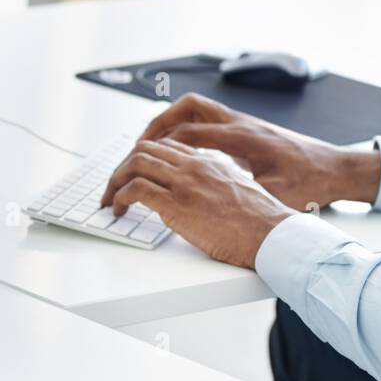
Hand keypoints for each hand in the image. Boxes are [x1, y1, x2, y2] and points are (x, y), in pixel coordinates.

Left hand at [98, 138, 295, 266]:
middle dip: (124, 165)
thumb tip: (206, 196)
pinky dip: (119, 196)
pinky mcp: (176, 204)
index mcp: (209, 162)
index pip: (167, 146)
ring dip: (115, 180)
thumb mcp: (240, 191)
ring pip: (135, 163)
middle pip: (146, 149)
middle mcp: (194, 166)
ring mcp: (184, 182)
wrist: (271, 234)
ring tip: (110, 197)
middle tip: (115, 184)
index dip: (146, 156)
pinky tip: (119, 208)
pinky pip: (135, 189)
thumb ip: (218, 185)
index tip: (135, 171)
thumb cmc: (261, 221)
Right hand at [136, 93, 380, 210]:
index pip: (190, 131)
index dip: (160, 145)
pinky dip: (188, 128)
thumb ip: (243, 196)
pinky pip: (208, 119)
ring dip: (171, 122)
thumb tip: (211, 206)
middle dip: (158, 124)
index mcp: (244, 138)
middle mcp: (241, 123)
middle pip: (188, 107)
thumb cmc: (311, 181)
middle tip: (137, 146)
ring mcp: (244, 123)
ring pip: (197, 109)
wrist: (335, 168)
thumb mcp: (276, 195)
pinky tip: (181, 150)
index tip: (139, 161)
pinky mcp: (247, 129)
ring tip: (151, 146)